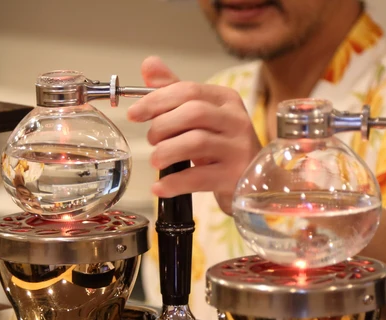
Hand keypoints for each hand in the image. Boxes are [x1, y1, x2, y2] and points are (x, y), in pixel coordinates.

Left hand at [127, 56, 261, 214]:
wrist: (252, 179)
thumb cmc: (221, 144)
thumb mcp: (201, 116)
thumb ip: (174, 91)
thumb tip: (149, 65)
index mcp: (226, 99)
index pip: (188, 90)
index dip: (156, 100)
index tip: (134, 114)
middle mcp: (236, 120)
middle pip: (193, 113)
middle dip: (162, 126)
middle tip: (152, 140)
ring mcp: (238, 149)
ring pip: (196, 142)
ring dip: (166, 151)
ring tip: (156, 160)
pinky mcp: (234, 176)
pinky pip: (198, 177)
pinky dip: (173, 183)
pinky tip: (159, 187)